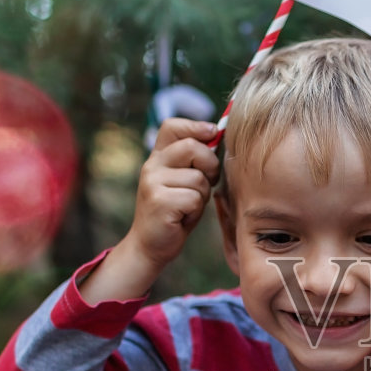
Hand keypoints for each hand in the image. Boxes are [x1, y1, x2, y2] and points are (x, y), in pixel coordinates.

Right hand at [124, 118, 220, 269]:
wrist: (151, 245)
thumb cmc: (176, 212)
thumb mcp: (184, 181)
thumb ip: (195, 161)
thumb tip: (219, 135)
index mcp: (158, 157)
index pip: (172, 126)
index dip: (195, 126)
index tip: (213, 133)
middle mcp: (151, 166)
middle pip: (192, 148)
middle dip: (210, 165)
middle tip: (208, 182)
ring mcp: (152, 183)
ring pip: (198, 178)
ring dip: (202, 195)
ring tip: (189, 205)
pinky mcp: (158, 201)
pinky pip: (195, 198)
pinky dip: (196, 210)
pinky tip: (183, 216)